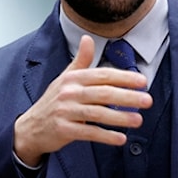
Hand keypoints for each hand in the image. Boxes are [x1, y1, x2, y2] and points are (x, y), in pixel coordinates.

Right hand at [13, 35, 151, 166]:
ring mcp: (65, 111)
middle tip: (147, 100)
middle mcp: (69, 93)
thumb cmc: (54, 101)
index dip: (124, 77)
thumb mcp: (65, 78)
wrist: (31, 127)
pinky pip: (88, 133)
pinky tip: (120, 138)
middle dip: (127, 97)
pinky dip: (105, 136)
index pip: (102, 75)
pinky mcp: (63, 130)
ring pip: (97, 114)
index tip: (142, 81)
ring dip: (120, 117)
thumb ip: (81, 60)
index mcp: (73, 78)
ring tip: (138, 120)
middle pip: (103, 93)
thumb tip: (88, 38)